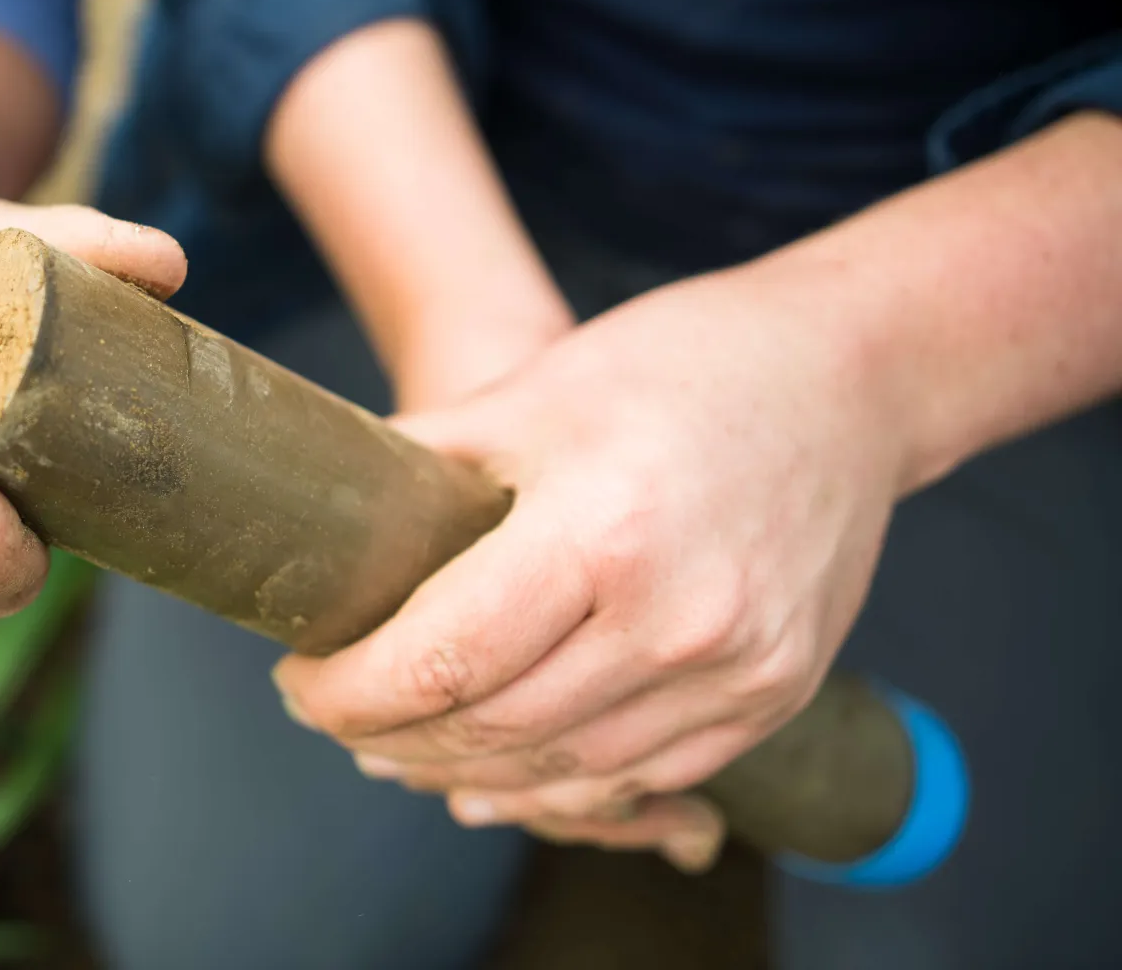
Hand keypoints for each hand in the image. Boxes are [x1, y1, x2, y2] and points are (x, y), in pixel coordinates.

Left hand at [274, 262, 912, 870]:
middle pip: (492, 729)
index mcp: (601, 531)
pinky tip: (496, 775)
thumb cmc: (683, 364)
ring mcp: (738, 672)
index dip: (348, 691)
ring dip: (460, 772)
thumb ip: (424, 462)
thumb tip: (325, 516)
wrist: (853, 377)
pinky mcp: (774, 696)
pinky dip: (557, 787)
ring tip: (392, 749)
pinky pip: (644, 777)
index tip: (299, 681)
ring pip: (563, 773)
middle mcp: (677, 622)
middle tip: (330, 714)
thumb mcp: (533, 389)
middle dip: (386, 736)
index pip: (441, 659)